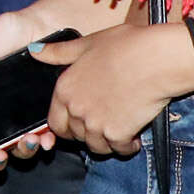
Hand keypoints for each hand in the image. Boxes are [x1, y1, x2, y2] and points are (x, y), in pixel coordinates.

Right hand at [0, 8, 61, 176]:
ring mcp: (25, 121)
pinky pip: (46, 139)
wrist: (45, 26)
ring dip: (22, 152)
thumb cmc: (6, 36)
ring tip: (26, 140)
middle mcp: (1, 120)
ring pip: (21, 150)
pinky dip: (44, 143)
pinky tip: (44, 138)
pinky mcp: (48, 117)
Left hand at [36, 24, 193, 157]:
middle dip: (88, 134)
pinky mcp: (117, 133)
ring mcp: (95, 123)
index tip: (84, 121)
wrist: (158, 59)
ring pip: (96, 146)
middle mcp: (75, 108)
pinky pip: (119, 149)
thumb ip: (60, 52)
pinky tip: (135, 137)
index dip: (68, 125)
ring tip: (121, 128)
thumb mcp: (88, 43)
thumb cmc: (127, 46)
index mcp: (65, 88)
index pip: (55, 122)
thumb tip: (34, 50)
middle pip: (75, 136)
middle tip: (106, 124)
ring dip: (108, 142)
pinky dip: (127, 147)